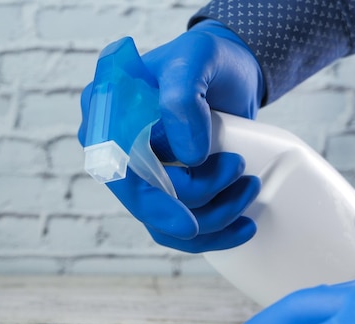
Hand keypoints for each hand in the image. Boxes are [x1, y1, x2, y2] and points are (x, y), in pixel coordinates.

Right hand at [77, 20, 263, 252]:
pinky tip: (242, 226)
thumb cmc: (204, 60)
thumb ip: (181, 98)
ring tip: (250, 187)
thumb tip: (188, 157)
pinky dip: (211, 233)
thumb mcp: (194, 61)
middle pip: (142, 202)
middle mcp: (111, 148)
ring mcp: (135, 172)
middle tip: (245, 183)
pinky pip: (176, 226)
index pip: (119, 169)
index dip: (151, 201)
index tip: (189, 224)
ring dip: (212, 219)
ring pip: (162, 223)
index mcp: (104, 114)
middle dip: (198, 204)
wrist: (225, 73)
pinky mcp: (160, 187)